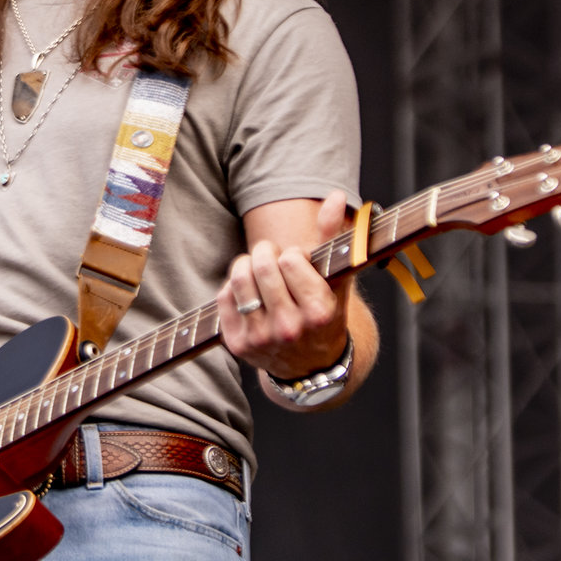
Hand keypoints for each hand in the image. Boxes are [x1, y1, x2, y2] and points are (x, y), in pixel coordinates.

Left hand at [217, 190, 352, 381]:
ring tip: (260, 272)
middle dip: (267, 253)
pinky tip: (250, 292)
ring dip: (247, 265)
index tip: (298, 263)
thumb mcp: (336, 279)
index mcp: (319, 311)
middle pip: (262, 266)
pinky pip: (224, 295)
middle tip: (274, 259)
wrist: (311, 364)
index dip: (293, 255)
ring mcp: (262, 339)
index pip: (291, 260)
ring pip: (240, 278)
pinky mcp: (238, 345)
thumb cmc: (325, 312)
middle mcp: (290, 329)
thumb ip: (334, 237)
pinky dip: (234, 286)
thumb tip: (335, 196)